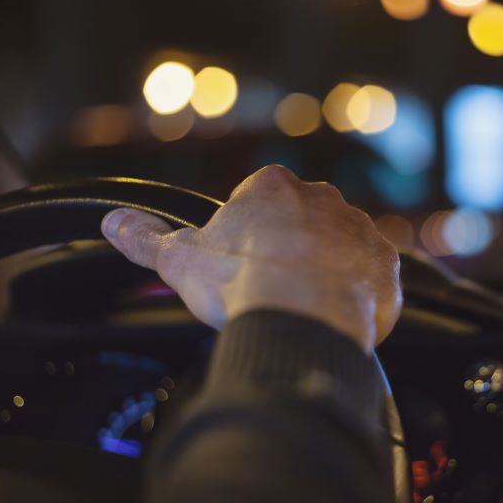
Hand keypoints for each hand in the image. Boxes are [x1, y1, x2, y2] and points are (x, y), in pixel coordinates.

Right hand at [100, 165, 401, 352]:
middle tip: (275, 287)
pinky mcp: (387, 264)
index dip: (251, 237)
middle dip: (293, 250)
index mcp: (273, 187)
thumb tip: (115, 223)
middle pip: (306, 223)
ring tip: (306, 305)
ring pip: (342, 247)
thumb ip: (147, 238)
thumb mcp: (180, 259)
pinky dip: (359, 292)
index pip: (262, 203)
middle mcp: (324, 199)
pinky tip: (338, 313)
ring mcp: (360, 230)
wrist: (301, 315)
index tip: (245, 265)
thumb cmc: (241, 281)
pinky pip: (373, 275)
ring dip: (328, 269)